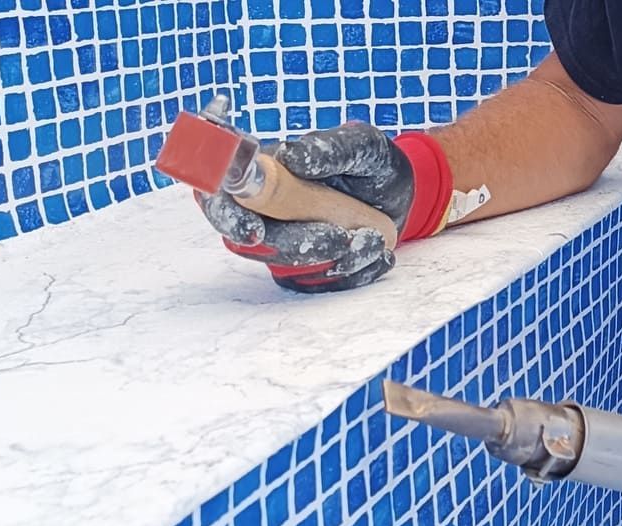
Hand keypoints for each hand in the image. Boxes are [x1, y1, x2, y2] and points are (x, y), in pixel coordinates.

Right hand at [199, 122, 452, 292]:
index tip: (253, 231)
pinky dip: (355, 272)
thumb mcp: (361, 146)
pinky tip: (378, 252)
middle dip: (298, 245)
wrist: (401, 195)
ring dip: (336, 259)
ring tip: (374, 236)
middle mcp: (263, 211)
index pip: (221, 196)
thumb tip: (291, 156)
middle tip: (341, 237)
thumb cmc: (370, 163)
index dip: (227, 215)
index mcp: (261, 173)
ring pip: (290, 267)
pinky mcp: (307, 271)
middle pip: (253, 243)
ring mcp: (284, 244)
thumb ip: (328, 148)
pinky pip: (321, 283)